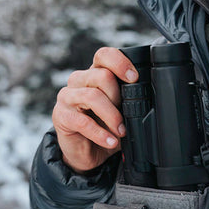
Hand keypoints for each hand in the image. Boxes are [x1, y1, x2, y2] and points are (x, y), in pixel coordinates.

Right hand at [52, 47, 138, 173]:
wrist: (89, 152)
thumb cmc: (107, 127)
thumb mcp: (122, 111)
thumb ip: (130, 100)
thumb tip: (147, 100)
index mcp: (96, 74)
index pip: (104, 56)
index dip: (120, 63)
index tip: (134, 78)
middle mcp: (80, 81)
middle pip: (101, 76)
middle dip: (119, 98)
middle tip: (126, 117)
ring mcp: (68, 97)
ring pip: (92, 96)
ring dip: (112, 116)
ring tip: (121, 131)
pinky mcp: (61, 116)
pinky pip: (82, 121)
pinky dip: (100, 134)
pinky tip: (110, 142)